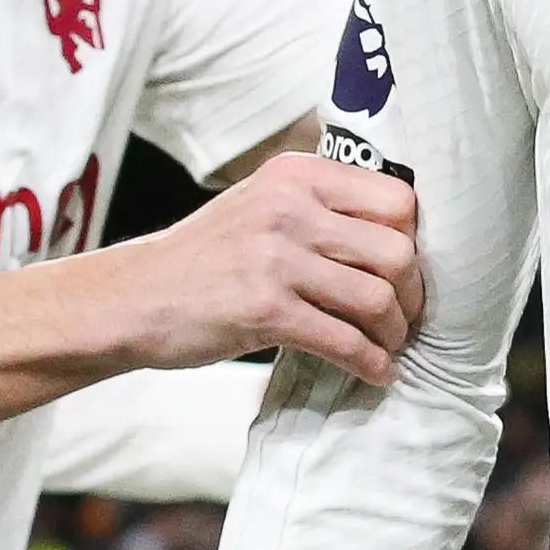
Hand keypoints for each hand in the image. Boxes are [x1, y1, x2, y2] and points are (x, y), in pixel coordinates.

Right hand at [118, 156, 423, 384]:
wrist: (135, 296)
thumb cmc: (205, 257)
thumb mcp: (260, 205)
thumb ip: (320, 209)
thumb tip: (398, 240)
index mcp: (297, 176)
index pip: (396, 198)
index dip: (415, 240)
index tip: (406, 270)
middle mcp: (290, 208)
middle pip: (397, 250)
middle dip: (412, 293)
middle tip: (405, 316)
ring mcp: (276, 258)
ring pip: (377, 298)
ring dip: (393, 332)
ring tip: (388, 346)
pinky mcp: (265, 309)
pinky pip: (344, 341)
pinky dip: (369, 363)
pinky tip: (374, 372)